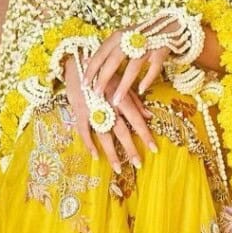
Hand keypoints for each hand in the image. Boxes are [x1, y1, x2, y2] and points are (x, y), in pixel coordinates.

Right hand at [62, 53, 157, 172]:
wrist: (78, 64)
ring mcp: (92, 110)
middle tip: (138, 164)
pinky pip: (84, 132)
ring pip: (103, 136)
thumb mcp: (122, 83)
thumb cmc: (104, 73)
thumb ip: (136, 101)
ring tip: (119, 168)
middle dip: (130, 149)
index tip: (154, 149)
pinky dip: (89, 144)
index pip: (136, 120)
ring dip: (112, 153)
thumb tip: (150, 116)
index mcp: (121, 98)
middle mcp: (108, 105)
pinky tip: (96, 156)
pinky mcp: (79, 112)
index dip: (145, 135)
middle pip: (121, 131)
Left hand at [82, 25, 172, 107]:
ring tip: (116, 100)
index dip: (91, 69)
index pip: (101, 54)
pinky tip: (141, 90)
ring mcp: (147, 45)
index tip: (84, 84)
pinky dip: (147, 80)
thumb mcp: (120, 39)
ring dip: (123, 85)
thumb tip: (85, 60)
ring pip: (133, 67)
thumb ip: (104, 50)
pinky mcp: (161, 51)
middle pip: (114, 60)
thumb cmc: (139, 35)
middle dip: (104, 78)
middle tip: (96, 94)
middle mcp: (130, 39)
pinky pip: (153, 68)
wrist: (167, 25)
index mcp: (117, 36)